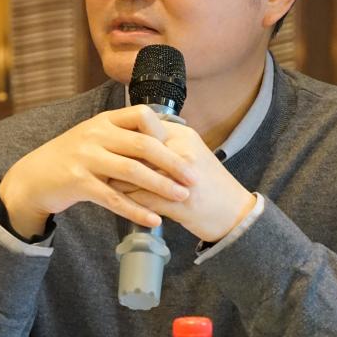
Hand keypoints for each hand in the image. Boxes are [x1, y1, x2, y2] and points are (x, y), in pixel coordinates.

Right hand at [0, 106, 195, 238]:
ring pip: (132, 172)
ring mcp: (85, 157)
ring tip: (182, 197)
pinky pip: (114, 198)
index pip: (143, 115)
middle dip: (173, 162)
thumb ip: (125, 138)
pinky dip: (137, 210)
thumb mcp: (97, 138)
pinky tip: (154, 220)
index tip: (186, 150)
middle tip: (194, 177)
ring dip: (161, 186)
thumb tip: (165, 144)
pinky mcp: (78, 182)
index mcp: (105, 120)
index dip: (166, 132)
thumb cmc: (73, 158)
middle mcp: (96, 134)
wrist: (34, 177)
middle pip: (144, 145)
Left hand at [113, 122, 255, 242]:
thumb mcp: (190, 153)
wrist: (235, 213)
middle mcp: (181, 152)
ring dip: (117, 181)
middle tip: (101, 163)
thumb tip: (132, 137)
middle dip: (115, 157)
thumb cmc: (210, 183)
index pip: (144, 123)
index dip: (124, 134)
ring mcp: (179, 178)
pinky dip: (127, 201)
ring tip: (105, 182)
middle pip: (135, 149)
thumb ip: (164, 144)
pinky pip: (141, 199)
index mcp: (183, 136)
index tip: (111, 143)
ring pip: (134, 174)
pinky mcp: (177, 204)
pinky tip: (118, 202)